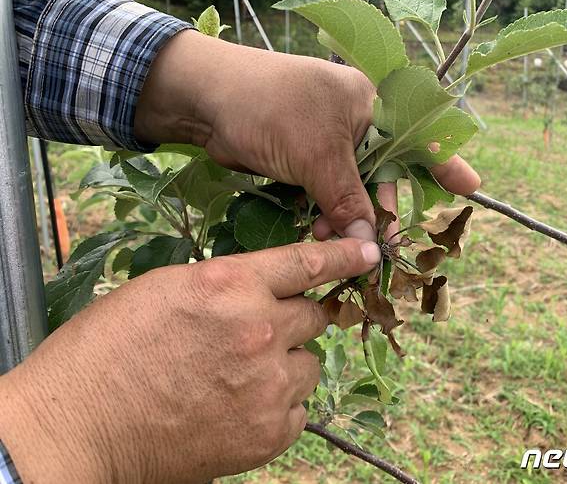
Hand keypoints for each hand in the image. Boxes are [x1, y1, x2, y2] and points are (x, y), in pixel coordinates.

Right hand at [0, 239, 380, 483]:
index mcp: (229, 284)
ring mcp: (268, 384)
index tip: (368, 250)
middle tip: (254, 335)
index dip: (343, 255)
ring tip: (239, 377)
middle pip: (314, 316)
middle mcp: (258, 329)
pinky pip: (298, 408)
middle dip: (291, 321)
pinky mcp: (269, 432)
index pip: (306, 262)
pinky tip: (238, 407)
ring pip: (309, 363)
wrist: (80, 424)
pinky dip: (278, 405)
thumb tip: (264, 288)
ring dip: (286, 365)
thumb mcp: (167, 290)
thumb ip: (227, 285)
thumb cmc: (109, 349)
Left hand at [135, 31, 479, 241]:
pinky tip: (321, 230)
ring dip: (348, 217)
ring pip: (353, 189)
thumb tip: (371, 244)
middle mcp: (354, 121)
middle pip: (384, 173)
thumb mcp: (317, 154)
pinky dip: (327, 213)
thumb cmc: (271, 110)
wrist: (207, 102)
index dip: (444, 163)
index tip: (469, 188)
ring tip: (332, 236)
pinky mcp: (304, 160)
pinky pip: (328, 193)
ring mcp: (328, 142)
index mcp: (369, 103)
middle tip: (379, 244)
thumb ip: (349, 199)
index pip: (418, 134)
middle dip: (378, 209)